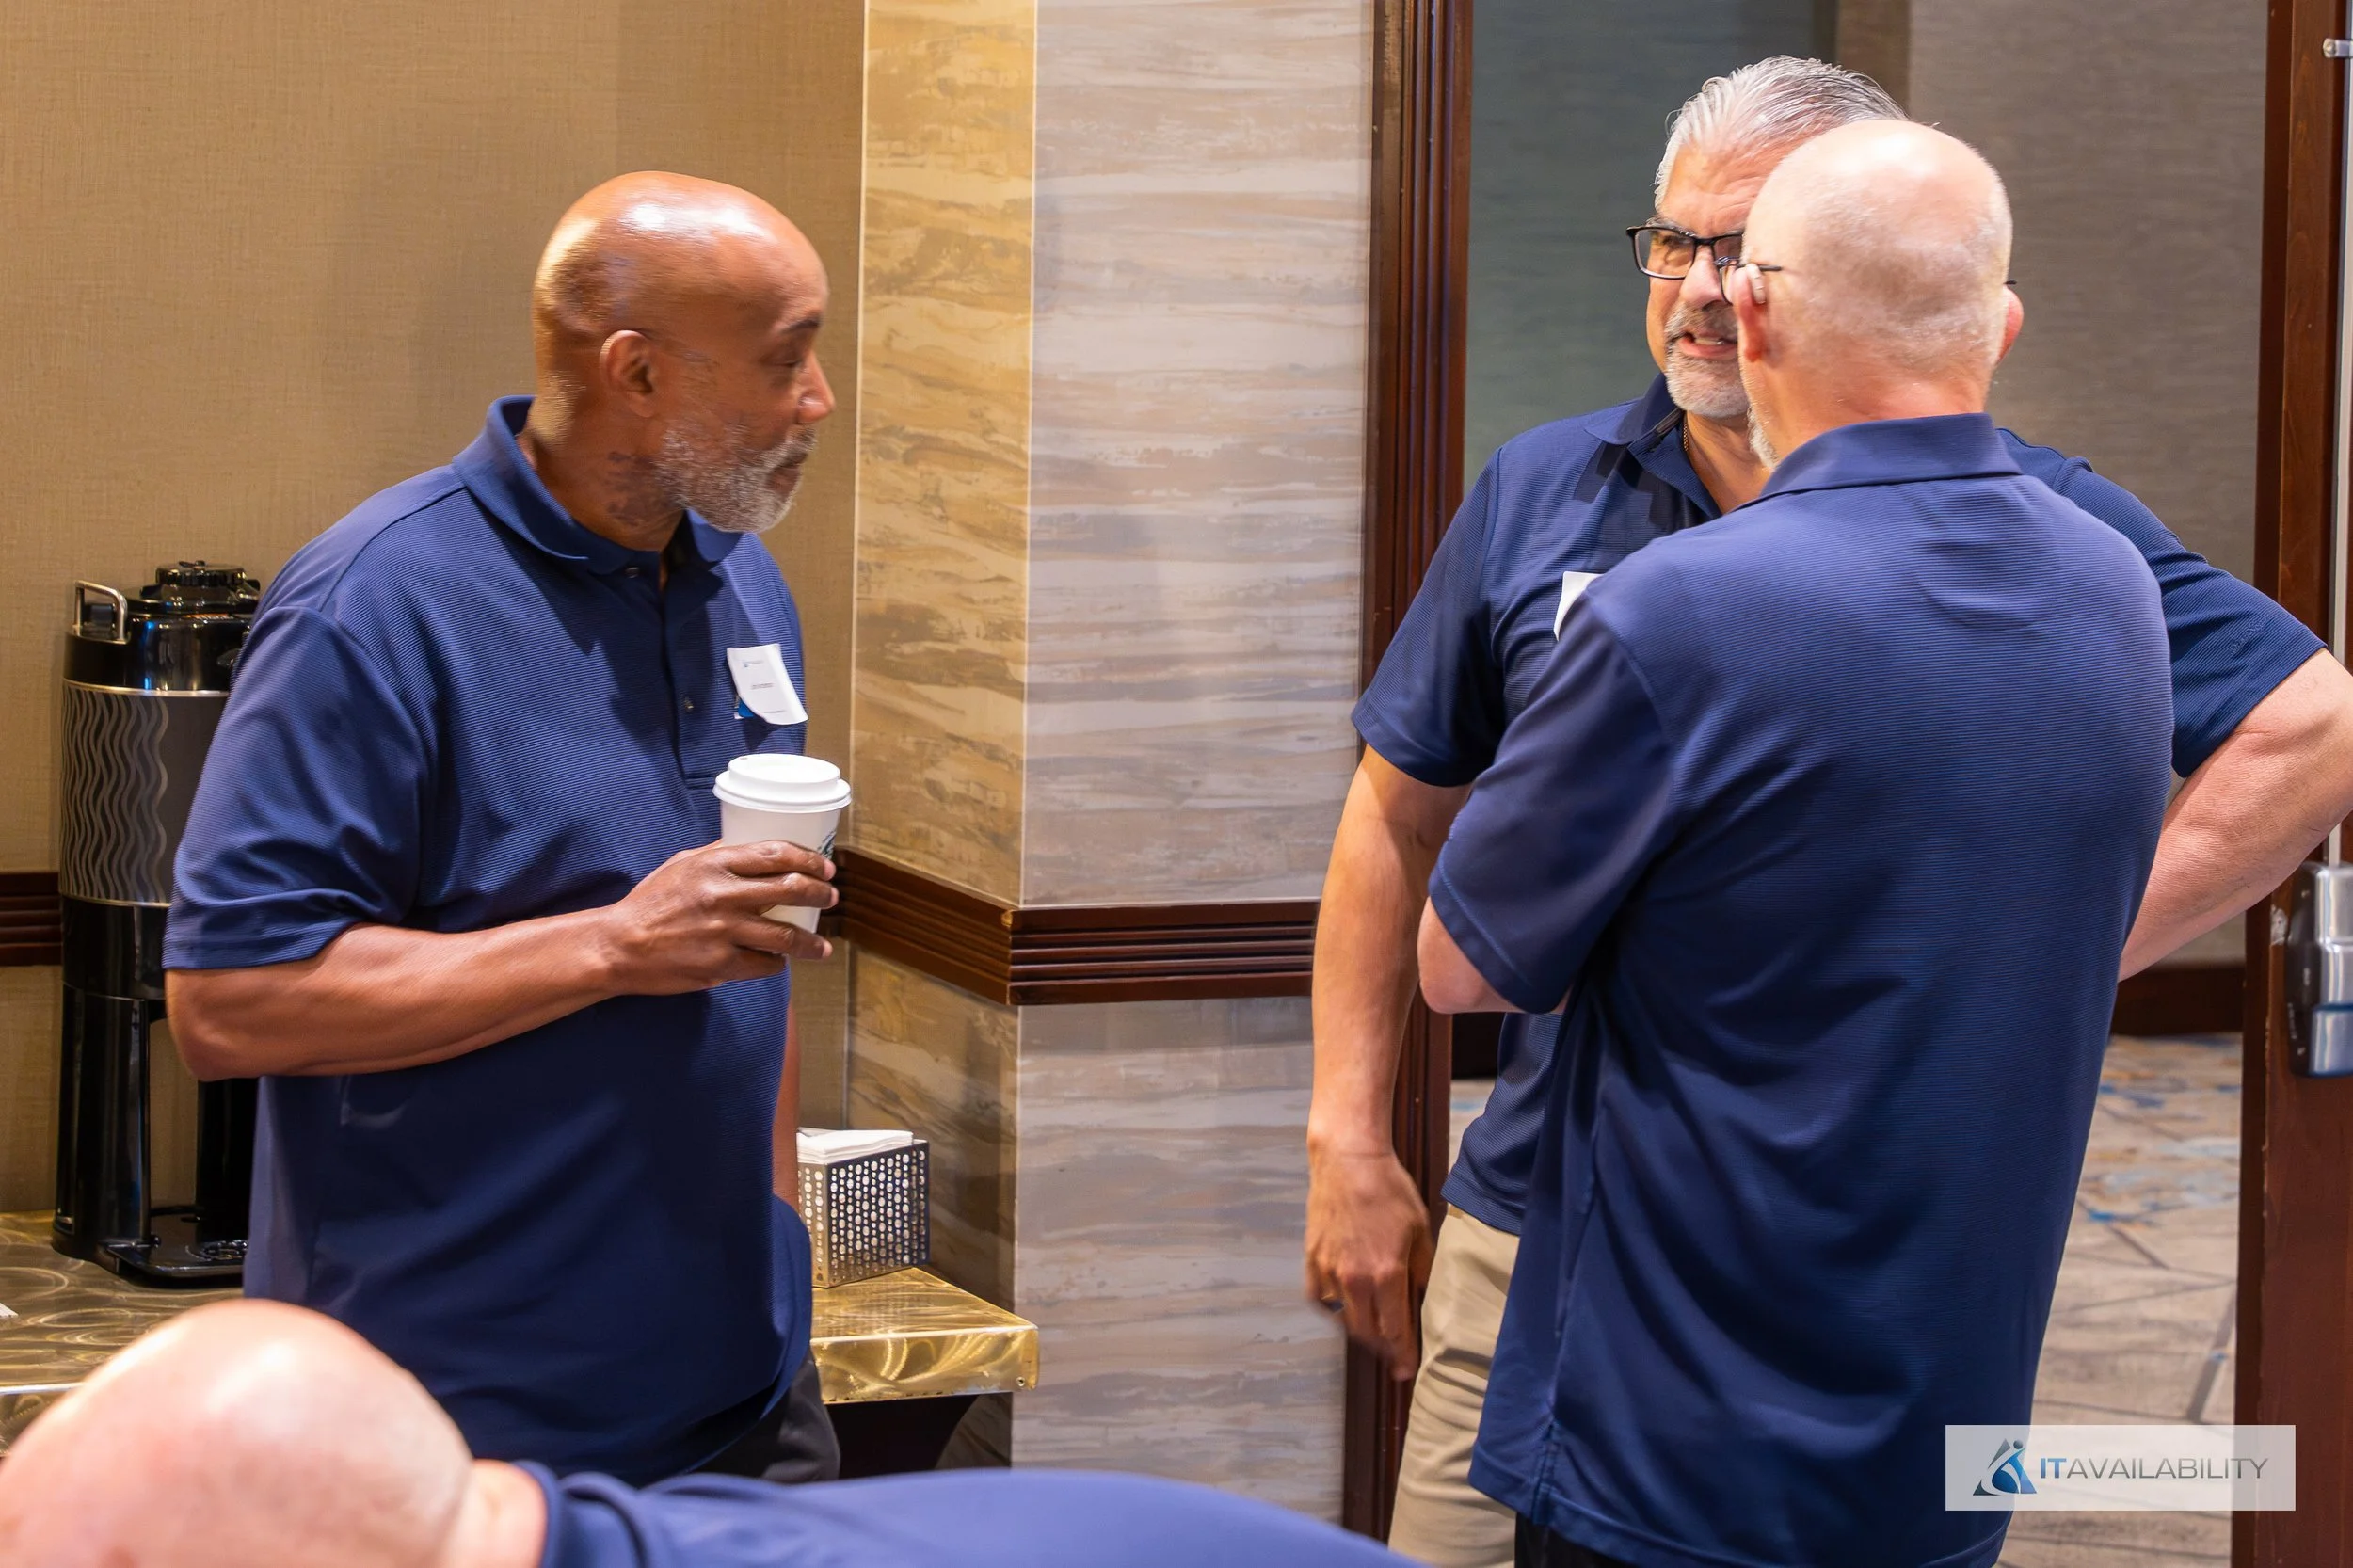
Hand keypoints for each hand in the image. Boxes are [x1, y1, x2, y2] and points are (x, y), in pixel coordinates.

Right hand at [597, 839, 835, 993]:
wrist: (618, 945)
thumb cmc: (651, 903)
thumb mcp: (683, 865)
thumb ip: (719, 855)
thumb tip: (756, 844)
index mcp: (714, 864)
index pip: (777, 854)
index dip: (810, 859)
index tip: (826, 868)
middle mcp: (722, 896)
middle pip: (791, 889)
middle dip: (821, 893)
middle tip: (831, 898)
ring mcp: (722, 932)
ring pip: (786, 936)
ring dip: (812, 942)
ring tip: (823, 946)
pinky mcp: (719, 965)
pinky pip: (764, 964)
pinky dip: (777, 963)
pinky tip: (781, 961)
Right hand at [1303, 1141, 1432, 1378]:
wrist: (1349, 1161)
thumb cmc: (1390, 1191)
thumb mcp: (1420, 1231)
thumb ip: (1423, 1271)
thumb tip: (1424, 1298)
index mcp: (1386, 1274)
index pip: (1395, 1330)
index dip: (1402, 1354)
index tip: (1407, 1370)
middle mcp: (1354, 1280)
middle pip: (1368, 1333)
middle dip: (1384, 1349)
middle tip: (1394, 1357)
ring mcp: (1328, 1272)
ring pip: (1344, 1319)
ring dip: (1361, 1330)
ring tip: (1375, 1332)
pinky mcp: (1312, 1260)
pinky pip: (1321, 1300)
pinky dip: (1335, 1310)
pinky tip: (1347, 1307)